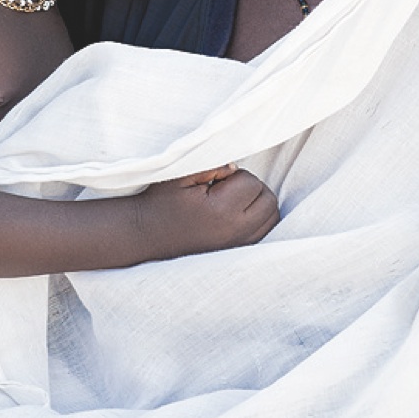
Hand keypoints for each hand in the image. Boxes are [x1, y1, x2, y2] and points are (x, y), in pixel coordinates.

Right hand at [135, 166, 278, 258]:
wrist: (146, 234)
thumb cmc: (161, 202)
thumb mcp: (181, 174)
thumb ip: (212, 165)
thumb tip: (236, 168)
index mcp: (220, 211)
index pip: (252, 183)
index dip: (235, 176)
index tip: (215, 181)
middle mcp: (234, 232)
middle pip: (268, 200)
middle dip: (251, 188)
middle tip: (226, 189)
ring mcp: (238, 246)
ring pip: (272, 217)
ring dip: (259, 203)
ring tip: (233, 201)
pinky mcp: (237, 253)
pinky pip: (266, 233)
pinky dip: (260, 220)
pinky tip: (239, 214)